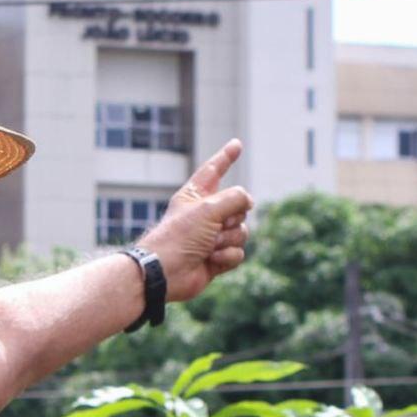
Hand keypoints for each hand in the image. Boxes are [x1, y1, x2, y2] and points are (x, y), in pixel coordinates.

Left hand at [137, 139, 253, 302]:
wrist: (167, 272)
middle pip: (238, 207)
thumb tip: (249, 202)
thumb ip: (235, 198)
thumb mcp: (209, 208)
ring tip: (208, 246)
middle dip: (232, 218)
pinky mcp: (217, 257)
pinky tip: (211, 260)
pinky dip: (227, 256)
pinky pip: (238, 253)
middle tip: (214, 226)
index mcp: (196, 196)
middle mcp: (205, 214)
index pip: (214, 170)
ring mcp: (212, 236)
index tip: (236, 144)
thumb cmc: (180, 236)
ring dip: (228, 239)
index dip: (226, 157)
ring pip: (241, 231)